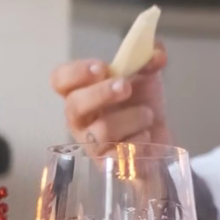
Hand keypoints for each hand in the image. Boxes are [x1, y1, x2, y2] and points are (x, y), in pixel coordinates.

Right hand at [50, 43, 174, 146]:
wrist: (160, 136)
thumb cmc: (141, 103)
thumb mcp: (147, 74)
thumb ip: (150, 58)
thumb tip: (156, 54)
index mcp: (82, 91)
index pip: (60, 80)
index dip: (76, 72)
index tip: (101, 66)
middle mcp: (80, 118)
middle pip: (74, 106)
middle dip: (101, 93)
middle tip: (125, 86)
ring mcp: (91, 144)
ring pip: (102, 131)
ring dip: (132, 117)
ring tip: (147, 115)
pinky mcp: (108, 165)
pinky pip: (119, 154)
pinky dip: (139, 142)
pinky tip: (146, 137)